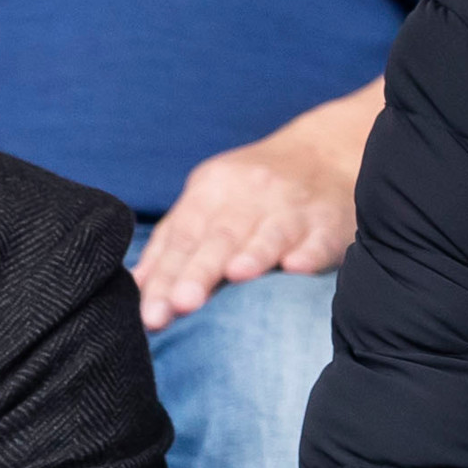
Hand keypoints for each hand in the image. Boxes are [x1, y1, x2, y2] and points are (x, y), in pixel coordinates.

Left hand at [133, 81, 380, 329]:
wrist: (326, 153)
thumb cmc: (254, 191)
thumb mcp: (209, 201)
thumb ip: (173, 243)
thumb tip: (136, 288)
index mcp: (213, 189)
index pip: (183, 237)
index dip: (165, 276)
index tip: (152, 314)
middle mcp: (252, 193)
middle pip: (221, 236)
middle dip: (199, 271)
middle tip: (181, 304)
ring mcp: (293, 206)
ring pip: (270, 233)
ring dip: (253, 254)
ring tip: (236, 275)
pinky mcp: (330, 221)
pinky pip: (319, 238)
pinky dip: (308, 252)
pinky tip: (296, 267)